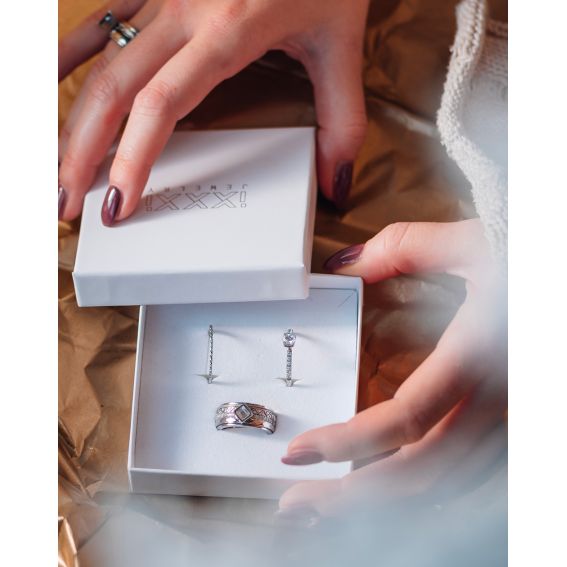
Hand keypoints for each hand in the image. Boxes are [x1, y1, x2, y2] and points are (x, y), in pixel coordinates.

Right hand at [58, 0, 368, 223]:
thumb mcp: (342, 45)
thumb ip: (342, 120)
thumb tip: (336, 183)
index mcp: (227, 31)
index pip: (161, 105)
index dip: (133, 159)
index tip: (119, 203)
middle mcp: (183, 10)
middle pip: (111, 90)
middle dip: (81, 153)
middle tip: (67, 204)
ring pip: (97, 60)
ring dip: (69, 117)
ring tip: (55, 165)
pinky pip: (101, 19)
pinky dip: (70, 53)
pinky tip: (51, 81)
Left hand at [278, 219, 506, 520]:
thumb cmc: (532, 260)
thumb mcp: (470, 242)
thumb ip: (402, 247)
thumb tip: (346, 264)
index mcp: (477, 357)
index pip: (406, 419)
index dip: (348, 441)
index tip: (300, 450)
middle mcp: (495, 403)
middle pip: (421, 474)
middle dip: (352, 496)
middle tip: (298, 501)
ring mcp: (507, 422)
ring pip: (445, 488)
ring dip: (382, 504)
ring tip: (328, 503)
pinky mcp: (510, 426)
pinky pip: (467, 480)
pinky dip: (422, 495)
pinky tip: (386, 490)